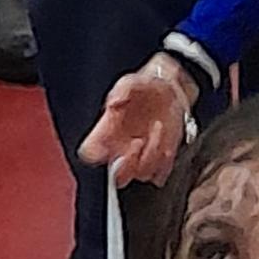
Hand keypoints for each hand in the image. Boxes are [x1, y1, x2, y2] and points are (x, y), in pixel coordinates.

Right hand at [79, 60, 192, 188]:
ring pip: (141, 174)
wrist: (169, 89)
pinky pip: (160, 175)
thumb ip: (121, 90)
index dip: (95, 155)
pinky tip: (167, 143)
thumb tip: (114, 103)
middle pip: (116, 176)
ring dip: (151, 153)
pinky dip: (164, 163)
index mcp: (106, 134)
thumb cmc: (144, 88)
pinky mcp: (160, 162)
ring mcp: (140, 159)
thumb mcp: (131, 82)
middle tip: (137, 142)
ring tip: (158, 127)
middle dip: (128, 165)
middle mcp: (121, 151)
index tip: (108, 146)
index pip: (89, 154)